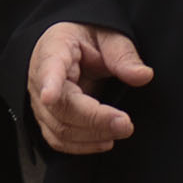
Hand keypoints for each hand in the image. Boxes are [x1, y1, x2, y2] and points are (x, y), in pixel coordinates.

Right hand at [27, 22, 153, 154]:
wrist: (73, 45)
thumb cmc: (89, 38)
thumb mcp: (110, 36)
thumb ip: (123, 55)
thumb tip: (143, 76)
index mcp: (54, 49)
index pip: (49, 67)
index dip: (49, 83)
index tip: (50, 96)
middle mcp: (40, 77)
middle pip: (60, 107)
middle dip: (94, 119)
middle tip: (126, 123)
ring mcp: (40, 101)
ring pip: (59, 128)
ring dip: (92, 136)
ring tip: (122, 130)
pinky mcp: (47, 118)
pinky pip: (58, 139)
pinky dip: (81, 146)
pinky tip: (105, 141)